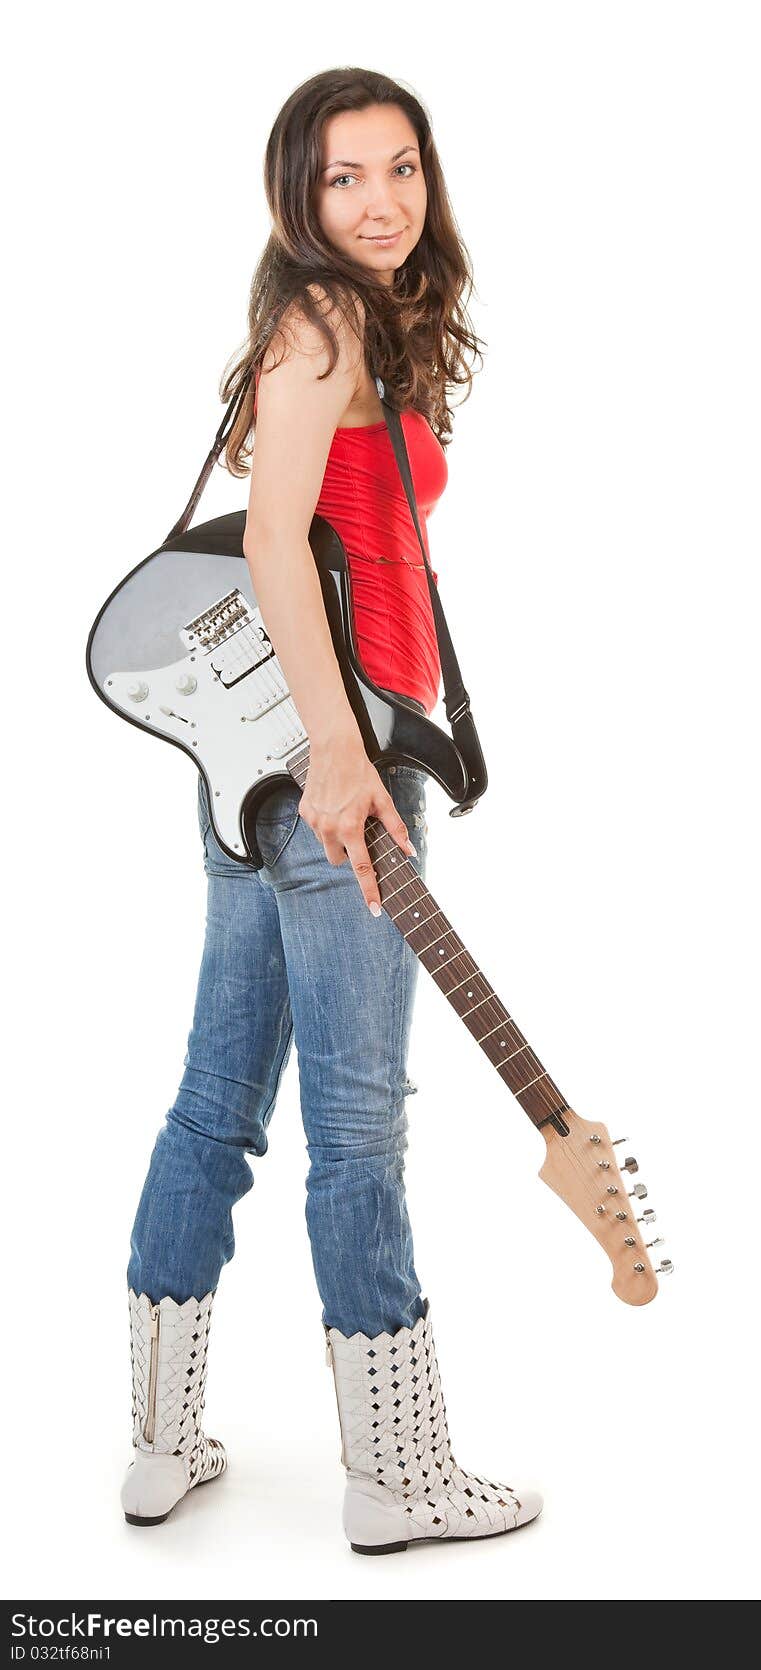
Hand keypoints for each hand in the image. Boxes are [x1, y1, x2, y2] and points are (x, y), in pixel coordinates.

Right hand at [300, 741, 417, 913]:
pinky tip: (333, 805)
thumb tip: (408, 850)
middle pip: (338, 860)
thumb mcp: (383, 801)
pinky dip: (325, 823)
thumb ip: (395, 829)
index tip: (374, 907)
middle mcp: (329, 827)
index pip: (362, 868)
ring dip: (336, 837)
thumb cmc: (359, 772)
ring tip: (345, 812)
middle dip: (348, 854)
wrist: (334, 750)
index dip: (370, 890)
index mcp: (350, 827)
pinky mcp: (305, 812)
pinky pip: (316, 828)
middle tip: (356, 834)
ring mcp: (314, 821)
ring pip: (326, 844)